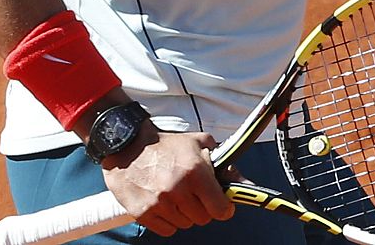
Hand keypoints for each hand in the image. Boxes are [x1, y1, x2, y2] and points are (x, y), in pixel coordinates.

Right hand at [101, 124, 233, 235]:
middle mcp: (178, 189)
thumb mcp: (200, 145)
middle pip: (203, 219)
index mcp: (195, 172)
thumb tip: (248, 186)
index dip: (222, 207)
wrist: (126, 143)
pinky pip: (167, 231)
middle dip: (201, 207)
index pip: (222, 210)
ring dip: (183, 213)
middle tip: (191, 193)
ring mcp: (159, 203)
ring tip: (173, 194)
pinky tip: (161, 203)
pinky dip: (167, 220)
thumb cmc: (166, 144)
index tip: (218, 202)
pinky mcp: (143, 212)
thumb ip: (226, 166)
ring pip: (185, 225)